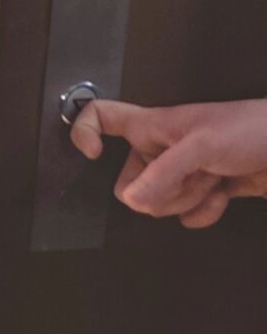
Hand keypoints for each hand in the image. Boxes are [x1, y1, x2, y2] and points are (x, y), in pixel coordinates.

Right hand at [70, 96, 266, 228]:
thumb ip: (163, 173)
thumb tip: (132, 199)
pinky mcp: (204, 191)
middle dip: (158, 191)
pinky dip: (205, 211)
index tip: (93, 155)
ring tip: (213, 176)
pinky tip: (222, 194)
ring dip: (189, 198)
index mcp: (153, 126)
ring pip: (157, 205)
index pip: (101, 117)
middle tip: (186, 174)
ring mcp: (182, 173)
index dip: (84, 132)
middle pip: (128, 183)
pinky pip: (185, 217)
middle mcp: (162, 149)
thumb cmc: (255, 128)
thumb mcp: (203, 145)